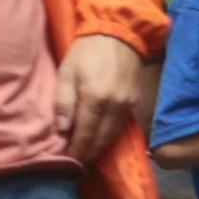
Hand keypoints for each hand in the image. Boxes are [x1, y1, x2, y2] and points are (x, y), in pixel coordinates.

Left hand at [58, 33, 146, 163]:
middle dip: (88, 154)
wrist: (119, 34)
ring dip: (99, 148)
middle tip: (74, 164)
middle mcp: (116, 105)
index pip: (86, 134)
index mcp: (96, 98)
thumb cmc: (85, 53)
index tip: (66, 162)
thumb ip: (64, 102)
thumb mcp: (66, 73)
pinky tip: (99, 140)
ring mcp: (128, 104)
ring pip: (113, 135)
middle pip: (102, 139)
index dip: (77, 151)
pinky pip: (121, 126)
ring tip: (85, 155)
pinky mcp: (135, 101)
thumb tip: (63, 130)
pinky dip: (109, 136)